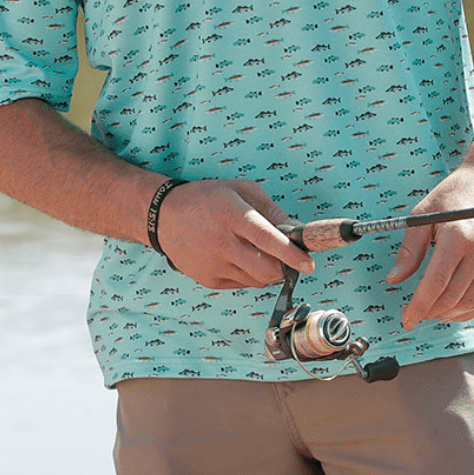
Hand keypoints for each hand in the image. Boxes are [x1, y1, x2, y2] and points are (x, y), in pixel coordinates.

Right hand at [155, 178, 314, 289]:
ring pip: (257, 280)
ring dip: (268, 270)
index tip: (308, 263)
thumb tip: (295, 230)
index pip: (264, 237)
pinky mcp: (208, 280)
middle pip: (265, 269)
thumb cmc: (206, 198)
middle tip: (287, 257)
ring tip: (257, 251)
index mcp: (230, 214)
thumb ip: (270, 210)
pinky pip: (242, 284)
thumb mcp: (240, 190)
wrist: (164, 217)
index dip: (289, 252)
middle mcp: (220, 242)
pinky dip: (251, 275)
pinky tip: (240, 257)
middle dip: (284, 267)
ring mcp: (213, 264)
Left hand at [385, 160, 473, 329]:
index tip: (407, 318)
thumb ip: (410, 250)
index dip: (419, 306)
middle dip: (430, 312)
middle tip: (416, 313)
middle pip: (452, 297)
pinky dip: (469, 310)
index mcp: (458, 236)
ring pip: (470, 302)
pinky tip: (454, 309)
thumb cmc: (455, 194)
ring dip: (448, 314)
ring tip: (432, 311)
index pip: (436, 283)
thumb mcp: (424, 215)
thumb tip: (394, 279)